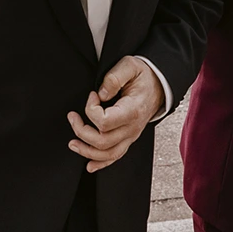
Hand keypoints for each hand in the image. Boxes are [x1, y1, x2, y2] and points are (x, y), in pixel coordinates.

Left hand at [67, 56, 164, 171]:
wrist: (159, 85)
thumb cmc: (144, 76)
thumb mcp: (130, 66)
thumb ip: (113, 78)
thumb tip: (100, 94)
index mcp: (133, 110)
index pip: (105, 122)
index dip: (91, 110)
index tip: (91, 96)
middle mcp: (132, 127)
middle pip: (103, 141)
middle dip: (81, 131)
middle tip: (73, 116)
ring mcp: (131, 135)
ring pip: (107, 154)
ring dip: (86, 151)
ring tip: (73, 143)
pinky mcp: (128, 138)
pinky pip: (115, 156)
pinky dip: (101, 163)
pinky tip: (89, 165)